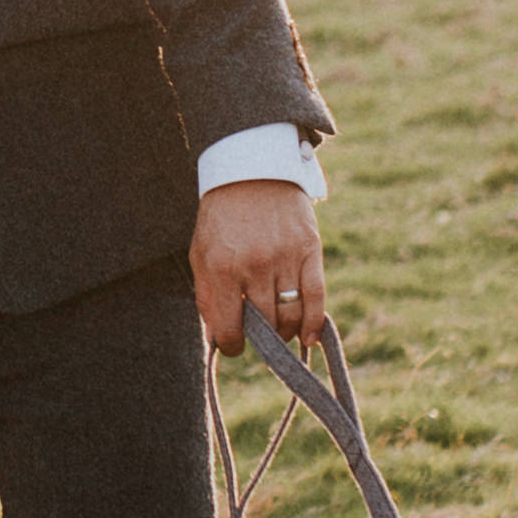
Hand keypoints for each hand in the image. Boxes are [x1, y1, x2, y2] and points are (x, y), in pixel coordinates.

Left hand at [194, 179, 326, 362]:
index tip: (235, 346)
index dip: (233, 345)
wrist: (251, 170)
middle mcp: (255, 265)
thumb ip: (207, 296)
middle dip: (261, 339)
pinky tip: (308, 338)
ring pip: (290, 314)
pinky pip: (316, 296)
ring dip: (285, 333)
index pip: (230, 327)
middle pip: (265, 324)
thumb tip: (218, 337)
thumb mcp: (201, 254)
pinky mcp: (310, 249)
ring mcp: (285, 257)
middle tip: (259, 336)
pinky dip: (314, 323)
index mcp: (222, 268)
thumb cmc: (221, 218)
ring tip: (279, 332)